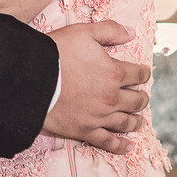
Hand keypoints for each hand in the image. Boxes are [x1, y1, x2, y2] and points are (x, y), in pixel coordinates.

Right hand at [43, 21, 150, 154]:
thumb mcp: (83, 32)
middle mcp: (111, 97)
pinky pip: (107, 141)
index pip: (138, 75)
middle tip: (142, 97)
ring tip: (139, 121)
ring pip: (126, 122)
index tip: (144, 74)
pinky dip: (120, 145)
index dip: (144, 73)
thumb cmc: (57, 52)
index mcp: (113, 72)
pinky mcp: (85, 130)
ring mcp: (99, 116)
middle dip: (142, 98)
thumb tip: (131, 33)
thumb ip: (110, 30)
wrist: (32, 77)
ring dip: (136, 121)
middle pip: (136, 100)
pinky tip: (128, 146)